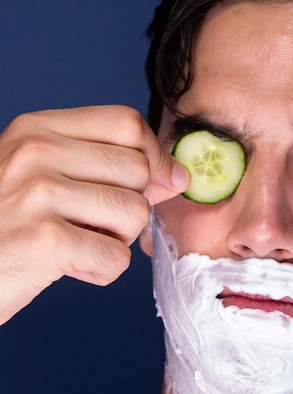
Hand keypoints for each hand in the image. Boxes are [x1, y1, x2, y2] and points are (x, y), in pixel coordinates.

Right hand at [0, 105, 188, 324]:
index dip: (155, 154)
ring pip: (135, 214)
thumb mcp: (44, 178)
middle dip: (130, 206)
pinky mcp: (45, 241)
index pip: (125, 122)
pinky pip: (116, 257)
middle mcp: (35, 152)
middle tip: (93, 224)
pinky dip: (100, 271)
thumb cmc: (4, 226)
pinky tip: (67, 267)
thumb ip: (105, 168)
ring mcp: (38, 194)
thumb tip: (175, 175)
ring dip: (116, 240)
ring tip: (76, 244)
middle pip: (138, 170)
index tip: (161, 181)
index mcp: (36, 128)